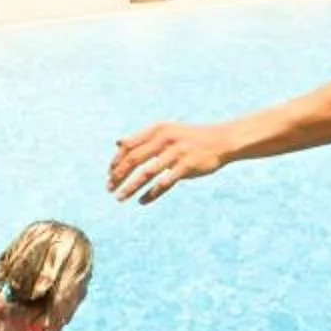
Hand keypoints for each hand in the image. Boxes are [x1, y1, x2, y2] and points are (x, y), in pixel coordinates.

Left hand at [110, 122, 229, 203]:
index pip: (129, 145)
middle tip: (109, 188)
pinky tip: (141, 201)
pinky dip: (151, 194)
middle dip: (118, 175)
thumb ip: (142, 138)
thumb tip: (118, 142)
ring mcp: (176, 153)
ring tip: (119, 198)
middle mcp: (165, 139)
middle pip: (134, 159)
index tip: (109, 174)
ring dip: (130, 187)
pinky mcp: (186, 166)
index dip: (116, 161)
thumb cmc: (190, 138)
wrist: (221, 140)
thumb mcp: (166, 132)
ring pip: (146, 173)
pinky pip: (164, 183)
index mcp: (158, 129)